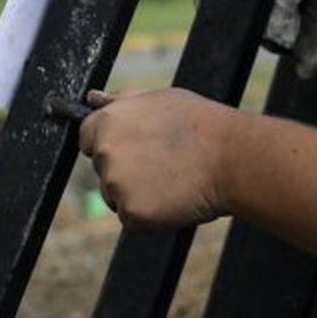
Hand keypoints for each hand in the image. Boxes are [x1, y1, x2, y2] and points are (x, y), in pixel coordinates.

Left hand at [76, 88, 238, 229]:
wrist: (230, 157)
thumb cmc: (199, 124)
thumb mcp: (158, 98)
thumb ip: (121, 100)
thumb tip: (92, 98)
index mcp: (106, 122)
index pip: (86, 138)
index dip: (111, 143)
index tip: (135, 146)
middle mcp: (105, 153)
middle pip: (102, 170)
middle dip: (125, 170)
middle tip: (162, 162)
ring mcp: (116, 186)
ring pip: (116, 197)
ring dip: (136, 194)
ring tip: (171, 179)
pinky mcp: (132, 213)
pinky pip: (133, 219)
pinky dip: (150, 215)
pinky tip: (173, 197)